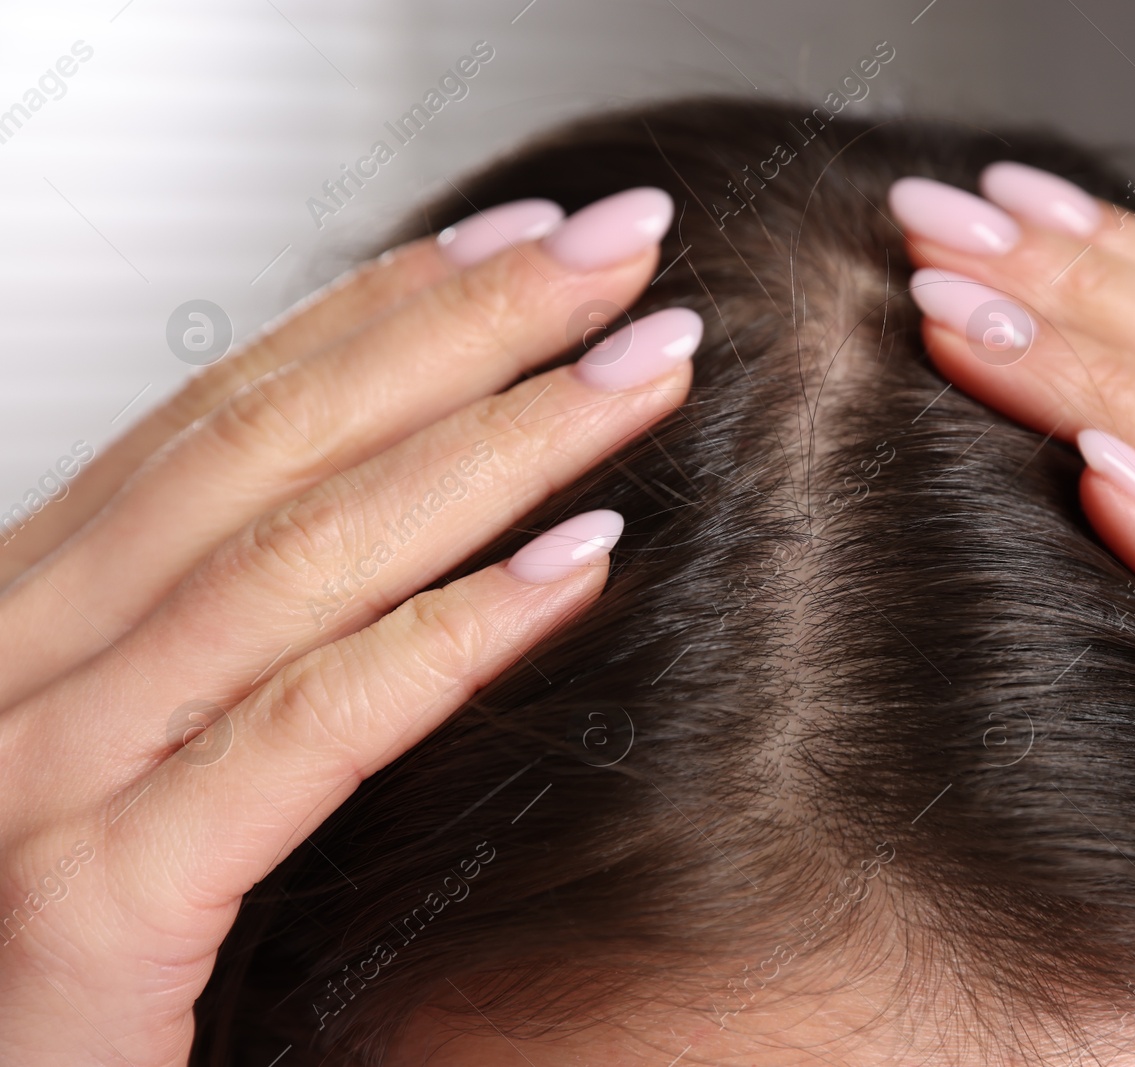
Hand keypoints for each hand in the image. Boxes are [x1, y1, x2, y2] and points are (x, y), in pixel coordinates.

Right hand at [0, 188, 698, 1064]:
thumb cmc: (76, 954)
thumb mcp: (144, 748)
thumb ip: (239, 640)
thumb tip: (411, 517)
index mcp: (38, 614)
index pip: (232, 414)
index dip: (387, 306)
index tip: (530, 238)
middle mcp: (20, 660)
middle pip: (275, 444)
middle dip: (468, 330)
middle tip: (624, 245)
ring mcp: (38, 774)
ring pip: (300, 557)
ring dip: (497, 445)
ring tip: (642, 371)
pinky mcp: (90, 905)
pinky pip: (304, 732)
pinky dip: (450, 637)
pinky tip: (580, 563)